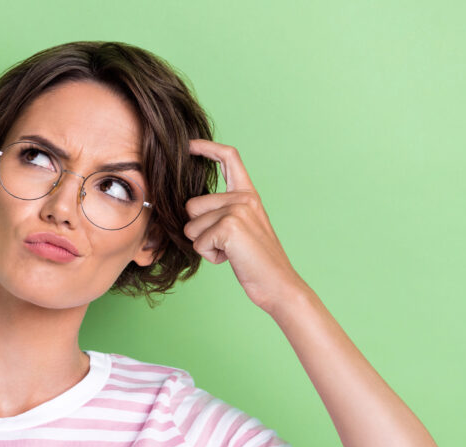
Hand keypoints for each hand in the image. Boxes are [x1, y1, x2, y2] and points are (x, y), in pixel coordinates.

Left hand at [185, 139, 309, 314]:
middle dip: (197, 230)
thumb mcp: (241, 227)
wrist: (277, 283)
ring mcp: (237, 210)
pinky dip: (209, 256)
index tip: (189, 144)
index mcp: (248, 194)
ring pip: (191, 226)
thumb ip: (221, 211)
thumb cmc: (255, 260)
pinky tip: (231, 258)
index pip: (229, 157)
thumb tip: (188, 207)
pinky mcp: (229, 227)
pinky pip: (197, 243)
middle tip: (226, 244)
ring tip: (231, 251)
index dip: (206, 147)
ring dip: (204, 245)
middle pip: (192, 205)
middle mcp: (244, 197)